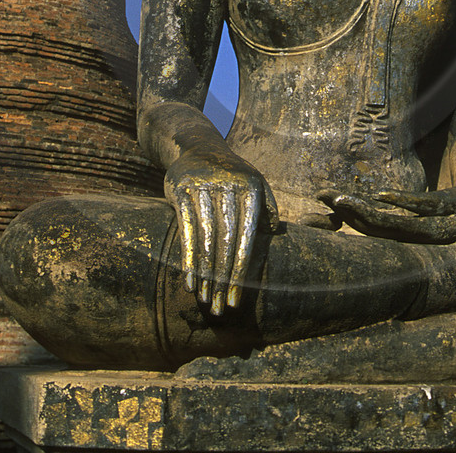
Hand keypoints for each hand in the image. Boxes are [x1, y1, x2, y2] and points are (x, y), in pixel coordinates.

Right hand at [164, 150, 272, 313]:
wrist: (196, 145)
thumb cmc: (232, 174)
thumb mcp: (255, 184)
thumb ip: (267, 208)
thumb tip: (275, 234)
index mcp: (251, 190)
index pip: (247, 237)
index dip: (242, 271)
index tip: (238, 300)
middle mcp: (228, 188)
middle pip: (226, 242)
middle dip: (224, 279)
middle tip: (221, 309)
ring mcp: (203, 188)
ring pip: (206, 239)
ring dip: (205, 274)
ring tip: (205, 300)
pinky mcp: (180, 190)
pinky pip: (185, 230)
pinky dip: (188, 258)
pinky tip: (190, 282)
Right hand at [318, 186, 455, 242]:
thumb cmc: (449, 210)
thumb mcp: (421, 213)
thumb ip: (393, 211)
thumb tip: (359, 202)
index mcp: (412, 239)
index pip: (374, 233)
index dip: (349, 219)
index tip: (323, 201)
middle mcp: (425, 239)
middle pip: (383, 232)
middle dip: (352, 217)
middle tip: (327, 200)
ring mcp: (441, 225)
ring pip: (402, 226)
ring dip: (370, 215)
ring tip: (344, 202)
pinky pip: (426, 208)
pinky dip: (403, 204)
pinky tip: (381, 197)